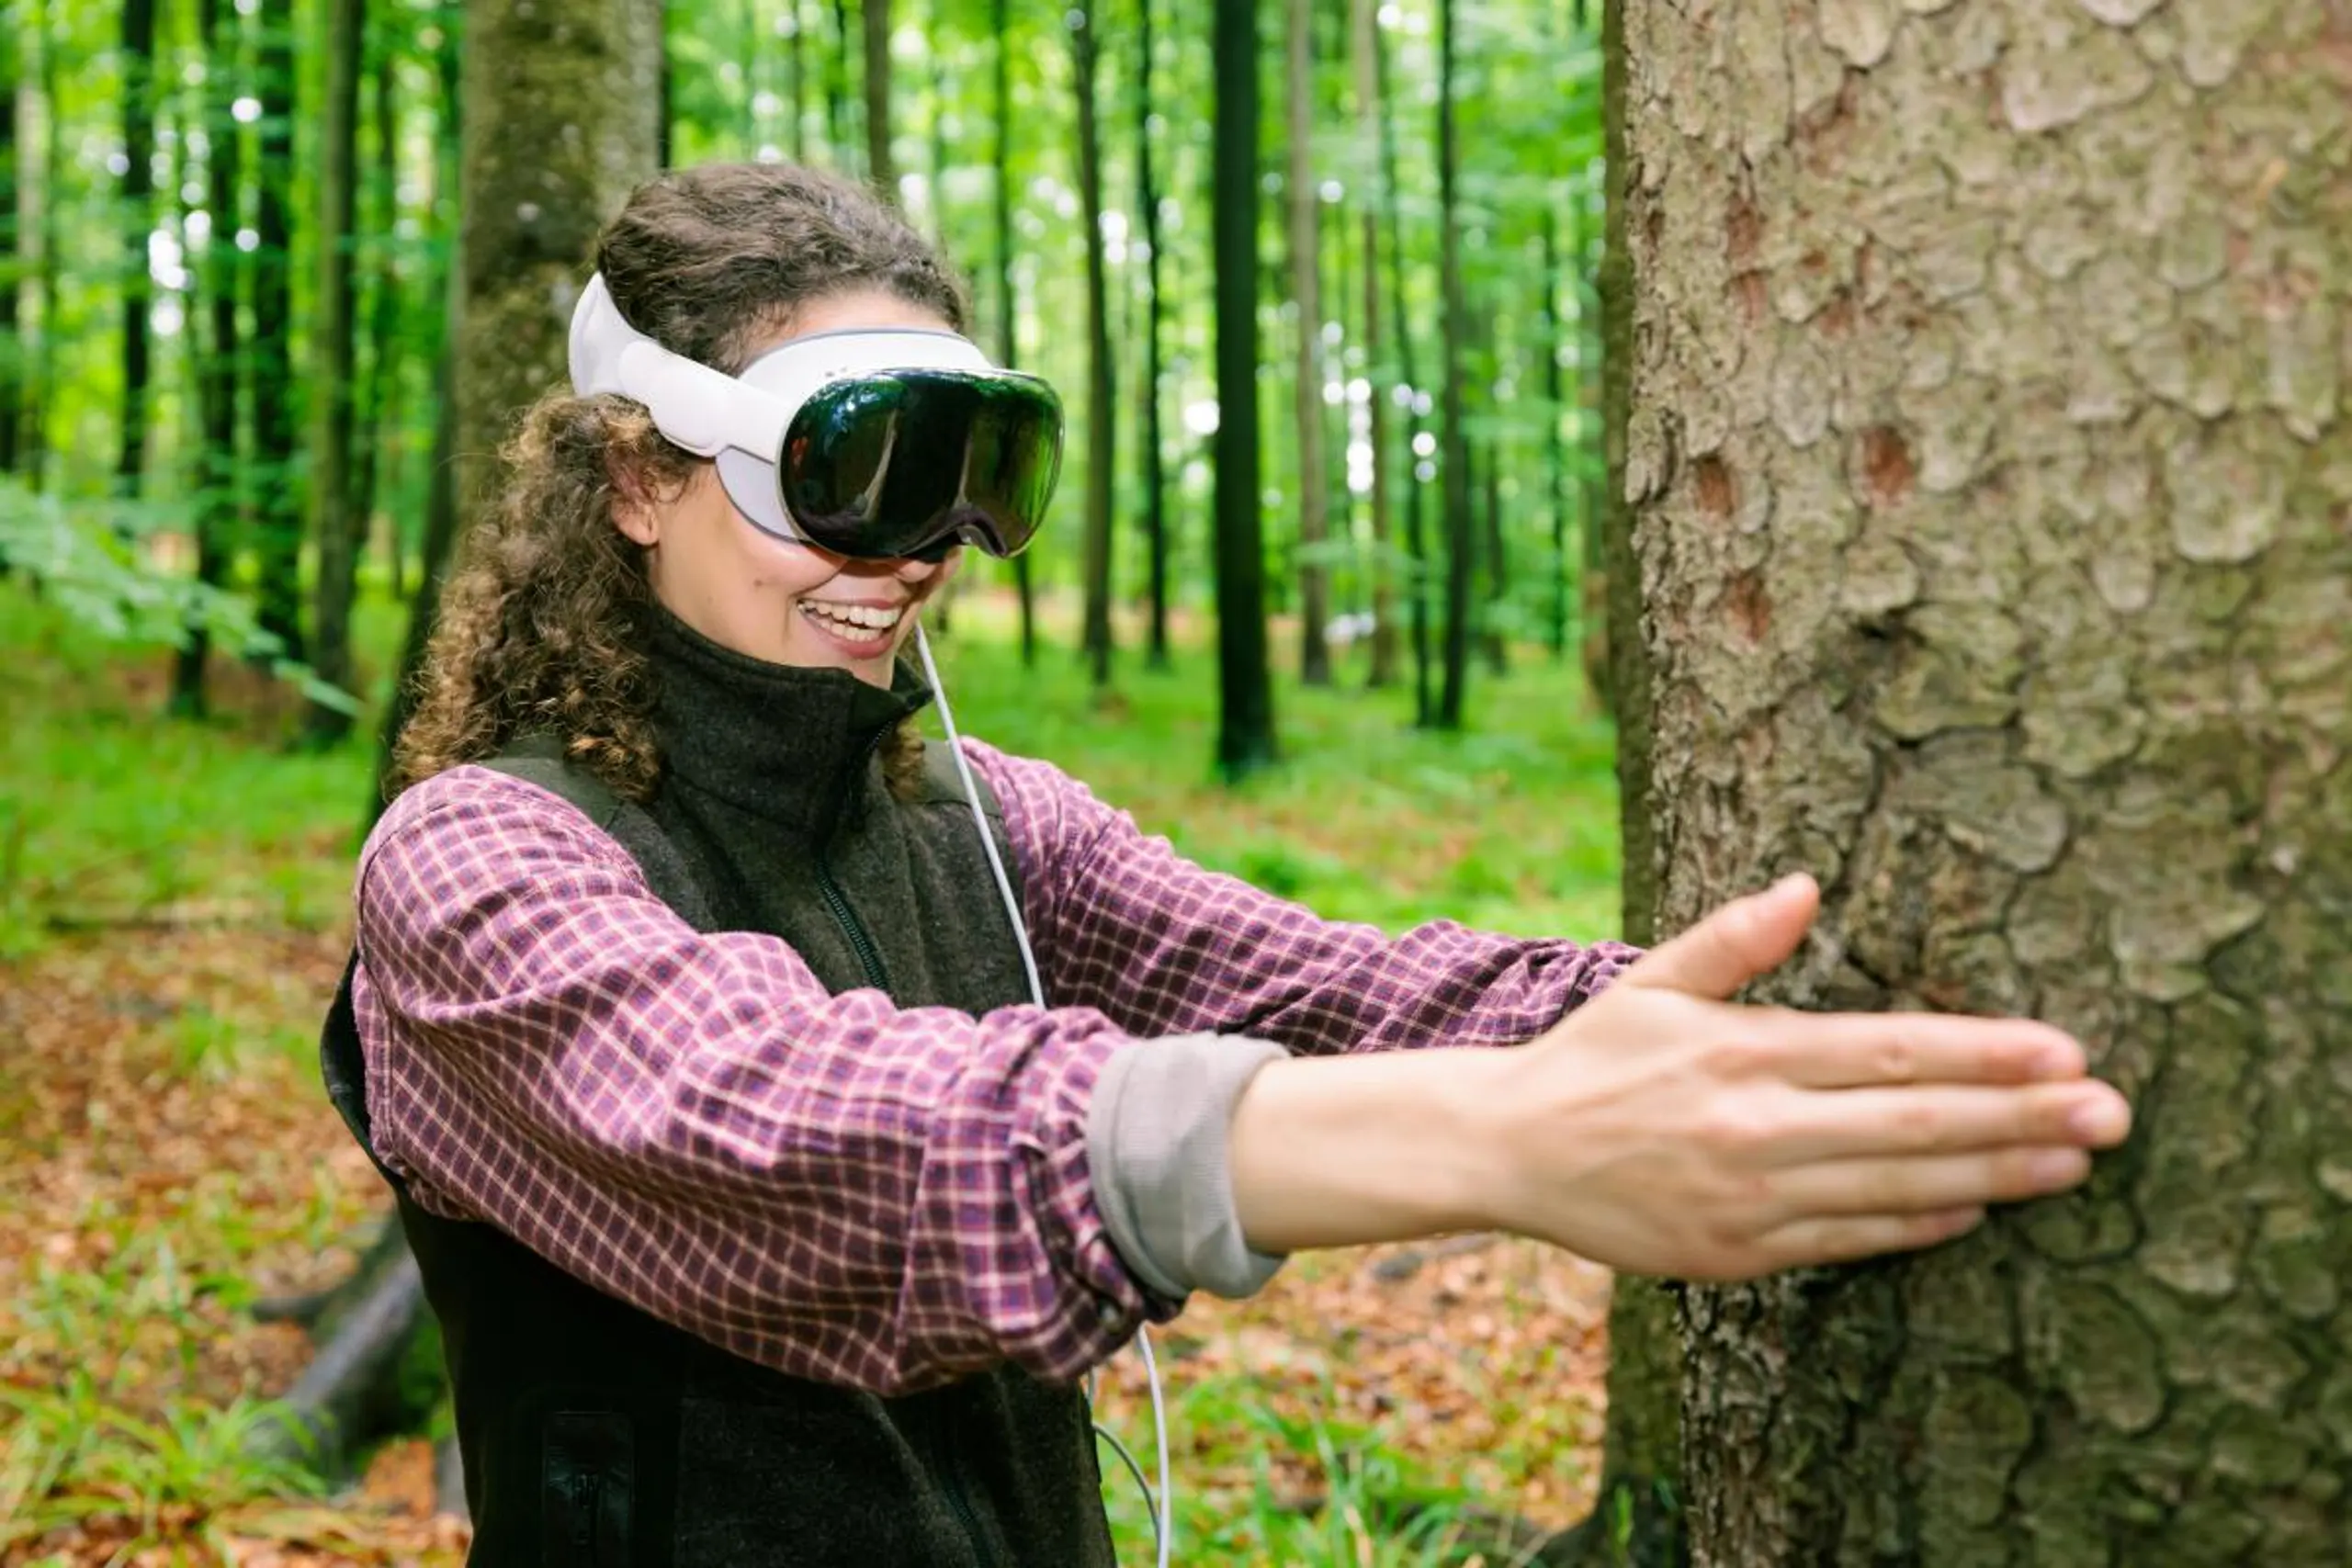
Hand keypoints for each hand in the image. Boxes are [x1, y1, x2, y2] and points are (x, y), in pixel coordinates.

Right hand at [1474, 874, 2131, 1277]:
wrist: (1509, 1153)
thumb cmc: (1593, 1057)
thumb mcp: (1652, 980)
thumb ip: (1735, 939)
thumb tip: (1807, 884)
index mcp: (1745, 1053)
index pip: (1889, 1050)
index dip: (1983, 1052)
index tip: (2064, 1051)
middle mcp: (1757, 1128)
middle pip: (1916, 1123)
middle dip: (2022, 1118)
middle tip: (2113, 1115)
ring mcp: (1751, 1197)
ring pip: (1898, 1188)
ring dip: (1995, 1176)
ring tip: (2074, 1164)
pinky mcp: (1739, 1254)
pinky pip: (1849, 1241)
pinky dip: (1919, 1226)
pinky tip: (1978, 1208)